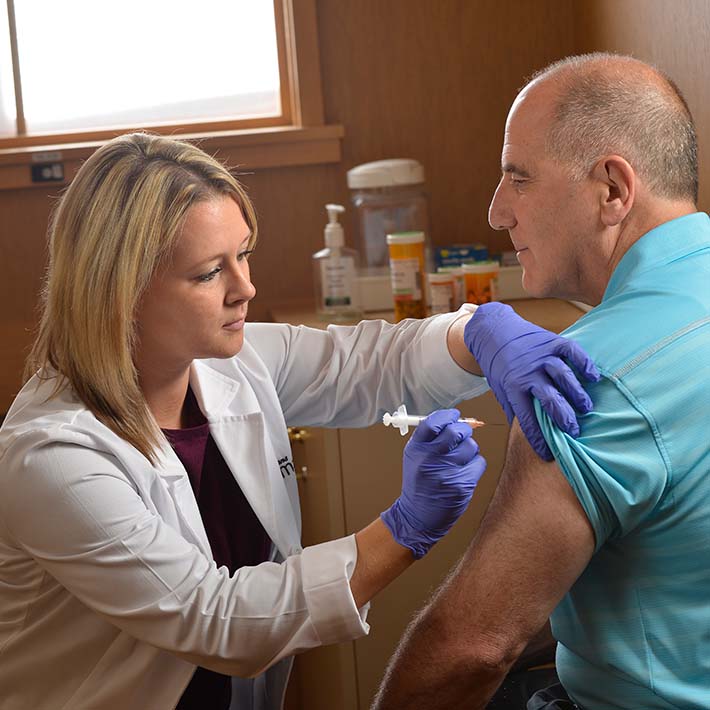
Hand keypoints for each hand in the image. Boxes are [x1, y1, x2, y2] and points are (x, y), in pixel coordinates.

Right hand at [380, 410, 485, 558]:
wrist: (418, 515)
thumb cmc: (420, 482)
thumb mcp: (415, 457)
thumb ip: (430, 438)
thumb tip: (456, 419)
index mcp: (416, 449)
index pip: (432, 423)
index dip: (447, 416)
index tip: (454, 416)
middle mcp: (430, 459)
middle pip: (455, 431)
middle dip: (463, 430)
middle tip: (461, 435)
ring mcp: (446, 472)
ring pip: (471, 446)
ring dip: (469, 449)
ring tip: (459, 459)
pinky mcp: (462, 485)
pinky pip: (479, 462)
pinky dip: (475, 465)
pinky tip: (463, 472)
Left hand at [464, 302, 599, 460]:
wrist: (493, 330)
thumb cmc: (497, 363)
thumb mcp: (499, 388)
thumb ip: (513, 407)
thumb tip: (523, 432)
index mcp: (513, 386)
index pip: (527, 418)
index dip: (538, 438)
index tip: (549, 454)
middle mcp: (528, 372)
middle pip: (549, 398)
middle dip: (563, 418)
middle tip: (575, 431)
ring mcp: (542, 356)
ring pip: (563, 376)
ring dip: (576, 393)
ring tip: (586, 408)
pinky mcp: (552, 341)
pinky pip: (572, 352)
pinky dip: (584, 363)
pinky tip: (593, 377)